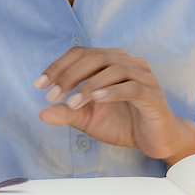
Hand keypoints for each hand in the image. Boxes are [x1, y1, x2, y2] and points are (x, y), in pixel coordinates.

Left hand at [34, 47, 194, 164]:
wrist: (155, 141)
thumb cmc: (122, 124)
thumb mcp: (88, 119)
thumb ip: (67, 113)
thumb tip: (41, 113)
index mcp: (110, 62)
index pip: (81, 52)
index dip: (58, 65)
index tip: (39, 84)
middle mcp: (128, 63)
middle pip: (96, 56)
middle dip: (70, 75)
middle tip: (52, 94)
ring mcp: (143, 77)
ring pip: (114, 69)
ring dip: (89, 85)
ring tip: (72, 103)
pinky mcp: (153, 94)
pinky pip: (132, 87)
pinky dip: (112, 91)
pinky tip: (96, 100)